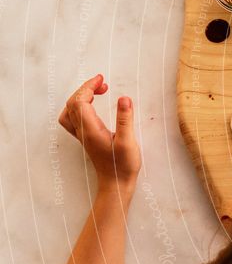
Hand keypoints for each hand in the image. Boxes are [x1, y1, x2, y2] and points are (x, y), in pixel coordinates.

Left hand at [59, 74, 140, 190]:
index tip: (102, 79)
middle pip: (73, 103)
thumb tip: (123, 98)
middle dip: (86, 88)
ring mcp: (82, 135)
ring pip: (70, 110)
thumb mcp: (128, 142)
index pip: (80, 101)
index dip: (88, 87)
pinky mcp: (87, 138)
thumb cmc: (123, 165)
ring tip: (97, 91)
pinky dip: (80, 107)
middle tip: (103, 83)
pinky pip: (74, 118)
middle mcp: (83, 131)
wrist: (116, 183)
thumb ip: (125, 119)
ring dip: (81, 97)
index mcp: (90, 130)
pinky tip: (92, 106)